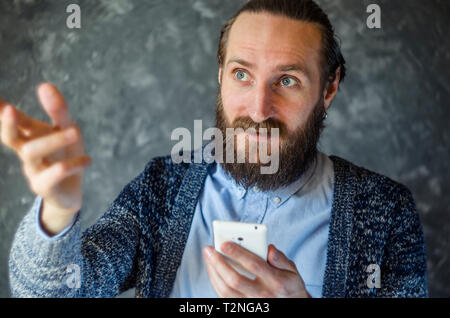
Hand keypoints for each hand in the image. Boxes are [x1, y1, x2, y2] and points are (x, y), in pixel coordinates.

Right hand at [0, 83, 90, 232]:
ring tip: (76, 131)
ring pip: (31, 153)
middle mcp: (27, 154)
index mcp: (30, 137)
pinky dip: (72, 164)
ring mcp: (33, 171)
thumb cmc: (66, 156)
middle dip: (8, 124)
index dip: (1, 111)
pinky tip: (88, 160)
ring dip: (53, 140)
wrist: (71, 193)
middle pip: (10, 138)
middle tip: (11, 110)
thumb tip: (44, 84)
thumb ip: (58, 111)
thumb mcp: (67, 131)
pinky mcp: (45, 188)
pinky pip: (54, 174)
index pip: (12, 122)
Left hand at [203, 242, 310, 297]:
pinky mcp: (243, 307)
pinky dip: (216, 283)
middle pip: (235, 280)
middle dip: (219, 263)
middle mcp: (262, 295)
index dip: (238, 253)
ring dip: (213, 273)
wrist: (292, 306)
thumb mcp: (293, 271)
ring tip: (208, 257)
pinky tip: (213, 271)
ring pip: (226, 291)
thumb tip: (269, 249)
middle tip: (209, 250)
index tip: (224, 243)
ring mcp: (251, 304)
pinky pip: (224, 297)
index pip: (254, 266)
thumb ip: (281, 259)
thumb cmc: (289, 286)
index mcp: (276, 282)